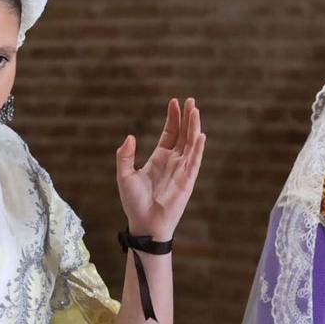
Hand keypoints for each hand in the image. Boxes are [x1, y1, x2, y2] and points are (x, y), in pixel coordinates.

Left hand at [116, 98, 205, 241]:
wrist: (144, 223)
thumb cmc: (134, 202)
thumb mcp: (124, 175)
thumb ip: (125, 156)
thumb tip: (129, 137)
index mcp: (159, 158)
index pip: (169, 134)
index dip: (173, 118)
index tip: (174, 102)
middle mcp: (173, 162)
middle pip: (183, 135)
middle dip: (187, 118)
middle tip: (190, 100)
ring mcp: (182, 170)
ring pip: (191, 144)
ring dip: (194, 127)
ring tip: (195, 110)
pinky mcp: (187, 181)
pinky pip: (195, 161)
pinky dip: (198, 148)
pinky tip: (200, 134)